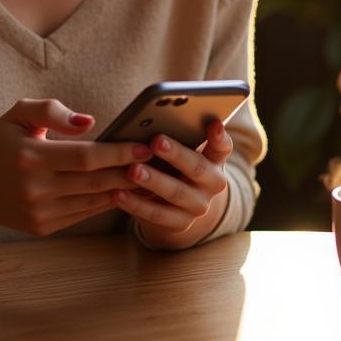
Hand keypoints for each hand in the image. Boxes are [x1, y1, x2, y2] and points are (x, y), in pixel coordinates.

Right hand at [0, 99, 153, 236]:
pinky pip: (82, 214)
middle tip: (161, 162)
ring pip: (93, 201)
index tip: (145, 145)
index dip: (119, 153)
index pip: (86, 157)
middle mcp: (35, 188)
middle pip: (96, 181)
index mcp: (30, 156)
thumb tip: (89, 122)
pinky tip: (124, 190)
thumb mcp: (18, 113)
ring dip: (125, 190)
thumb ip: (53, 111)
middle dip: (131, 172)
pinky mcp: (42, 227)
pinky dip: (105, 203)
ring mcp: (39, 212)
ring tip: (152, 177)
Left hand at [113, 119, 231, 249]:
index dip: (219, 136)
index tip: (213, 123)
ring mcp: (198, 206)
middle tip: (156, 141)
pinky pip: (157, 214)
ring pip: (175, 192)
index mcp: (215, 161)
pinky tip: (118, 193)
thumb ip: (179, 136)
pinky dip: (136, 204)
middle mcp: (212, 184)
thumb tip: (155, 116)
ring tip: (133, 170)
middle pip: (197, 168)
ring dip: (153, 181)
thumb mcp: (183, 152)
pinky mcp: (180, 224)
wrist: (178, 208)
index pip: (223, 147)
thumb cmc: (175, 167)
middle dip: (175, 154)